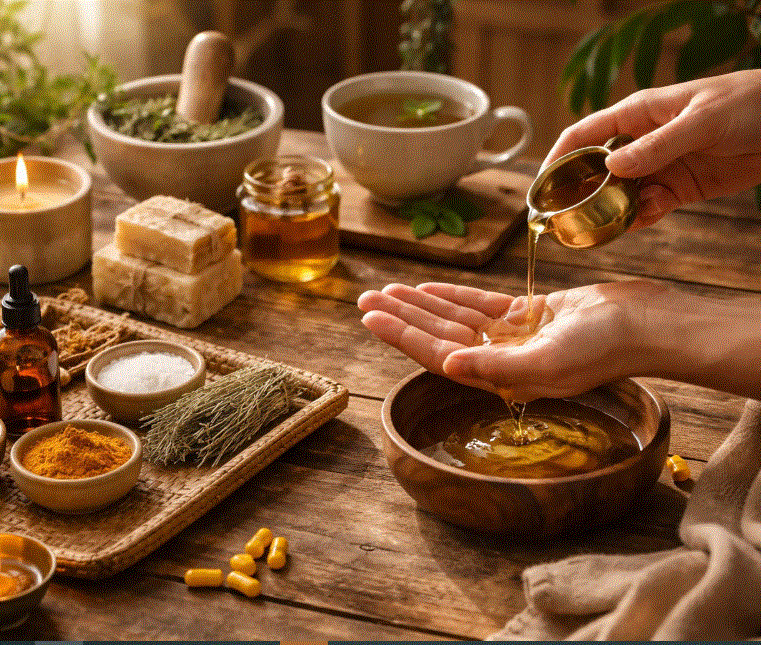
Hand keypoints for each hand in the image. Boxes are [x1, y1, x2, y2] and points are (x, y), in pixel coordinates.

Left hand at [358, 281, 659, 401]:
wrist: (648, 325)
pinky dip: (454, 296)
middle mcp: (501, 359)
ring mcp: (514, 337)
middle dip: (401, 317)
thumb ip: (497, 367)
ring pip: (455, 318)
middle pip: (439, 334)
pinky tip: (428, 289)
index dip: (402, 336)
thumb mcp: (549, 361)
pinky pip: (481, 305)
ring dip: (421, 305)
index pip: (438, 354)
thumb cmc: (606, 349)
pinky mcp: (530, 315)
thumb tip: (450, 365)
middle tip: (366, 298)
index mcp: (500, 376)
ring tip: (387, 290)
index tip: (371, 317)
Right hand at [545, 70, 760, 228]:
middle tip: (565, 219)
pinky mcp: (678, 188)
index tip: (540, 187)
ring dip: (612, 211)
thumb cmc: (749, 104)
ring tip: (610, 223)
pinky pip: (648, 207)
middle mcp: (641, 141)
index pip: (582, 136)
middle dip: (579, 194)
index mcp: (638, 114)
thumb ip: (658, 146)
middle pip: (594, 171)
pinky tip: (643, 219)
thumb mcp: (702, 121)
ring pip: (619, 194)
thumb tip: (612, 167)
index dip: (556, 160)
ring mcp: (658, 167)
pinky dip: (641, 217)